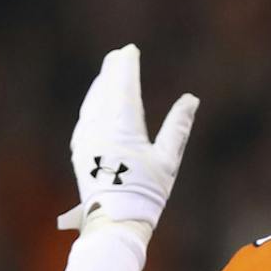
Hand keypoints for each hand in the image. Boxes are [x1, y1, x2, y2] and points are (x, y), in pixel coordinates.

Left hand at [57, 45, 199, 234]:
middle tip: (119, 55)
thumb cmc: (146, 192)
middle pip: (106, 88)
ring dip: (101, 85)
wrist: (114, 220)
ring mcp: (87, 137)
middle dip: (112, 70)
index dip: (127, 65)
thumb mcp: (168, 160)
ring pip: (93, 102)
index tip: (130, 50)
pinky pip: (86, 118)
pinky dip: (93, 104)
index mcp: (124, 125)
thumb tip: (191, 99)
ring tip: (108, 74)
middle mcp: (101, 126)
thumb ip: (178, 127)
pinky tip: (96, 104)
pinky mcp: (80, 150)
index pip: (124, 85)